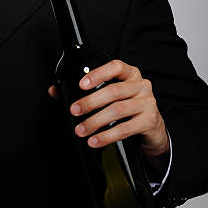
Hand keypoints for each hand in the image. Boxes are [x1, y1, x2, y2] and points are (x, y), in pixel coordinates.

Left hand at [48, 60, 169, 160]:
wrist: (151, 128)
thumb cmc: (126, 106)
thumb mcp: (110, 95)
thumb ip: (85, 90)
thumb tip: (55, 91)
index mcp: (130, 73)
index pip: (115, 67)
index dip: (98, 74)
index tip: (81, 85)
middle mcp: (141, 85)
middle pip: (113, 91)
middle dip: (90, 102)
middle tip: (74, 110)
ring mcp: (147, 102)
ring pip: (117, 110)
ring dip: (95, 121)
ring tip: (81, 129)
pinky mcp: (149, 121)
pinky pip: (125, 128)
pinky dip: (107, 136)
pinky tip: (95, 140)